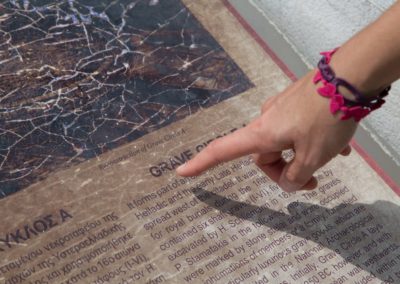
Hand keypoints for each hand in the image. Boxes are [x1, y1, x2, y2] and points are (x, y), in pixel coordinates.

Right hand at [176, 71, 356, 191]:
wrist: (351, 76)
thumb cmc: (327, 119)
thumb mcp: (314, 156)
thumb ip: (297, 176)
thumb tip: (290, 182)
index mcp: (262, 134)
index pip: (222, 150)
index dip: (201, 164)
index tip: (181, 172)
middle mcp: (266, 120)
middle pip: (265, 155)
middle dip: (286, 170)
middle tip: (313, 181)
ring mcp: (281, 108)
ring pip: (285, 142)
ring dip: (304, 155)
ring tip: (334, 157)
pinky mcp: (297, 101)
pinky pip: (298, 128)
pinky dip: (312, 140)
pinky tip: (338, 145)